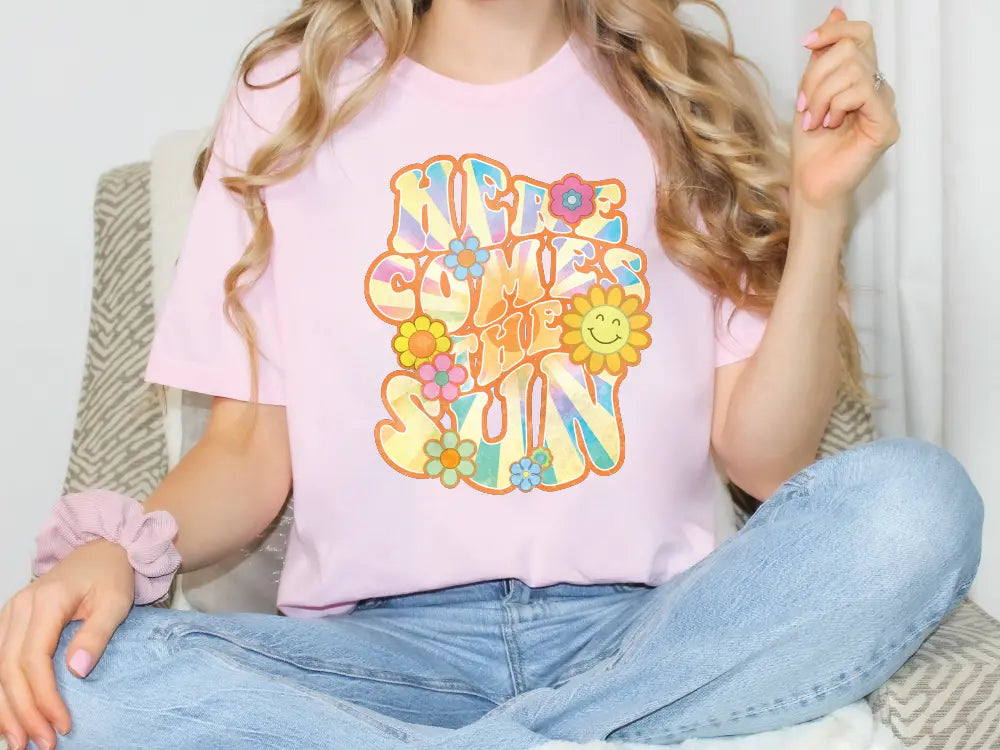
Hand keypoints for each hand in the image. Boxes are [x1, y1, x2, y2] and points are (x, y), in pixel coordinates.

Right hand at [0, 541, 132, 749]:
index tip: (61, 725)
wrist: (104, 550)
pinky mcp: (10, 622)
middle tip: (40, 743)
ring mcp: (11, 613)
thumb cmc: (112, 575)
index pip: (34, 660)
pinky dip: (1, 691)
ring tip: (19, 741)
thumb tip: (77, 670)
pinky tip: (8, 717)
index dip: (44, 697)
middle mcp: (20, 607)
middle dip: (23, 711)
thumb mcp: (117, 600)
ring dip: (5, 708)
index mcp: (46, 601)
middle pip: (9, 669)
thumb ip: (98, 633)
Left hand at [791, 8, 899, 211]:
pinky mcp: (886, 126)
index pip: (860, 34)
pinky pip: (861, 93)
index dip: (834, 31)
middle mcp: (878, 88)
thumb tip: (835, 11)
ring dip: (821, 94)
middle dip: (816, 75)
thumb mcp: (809, 91)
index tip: (806, 43)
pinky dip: (836, 106)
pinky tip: (829, 125)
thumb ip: (822, 57)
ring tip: (814, 120)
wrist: (810, 183)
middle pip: (852, 49)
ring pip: (853, 70)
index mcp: (861, 77)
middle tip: (804, 105)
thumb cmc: (810, 145)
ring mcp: (885, 107)